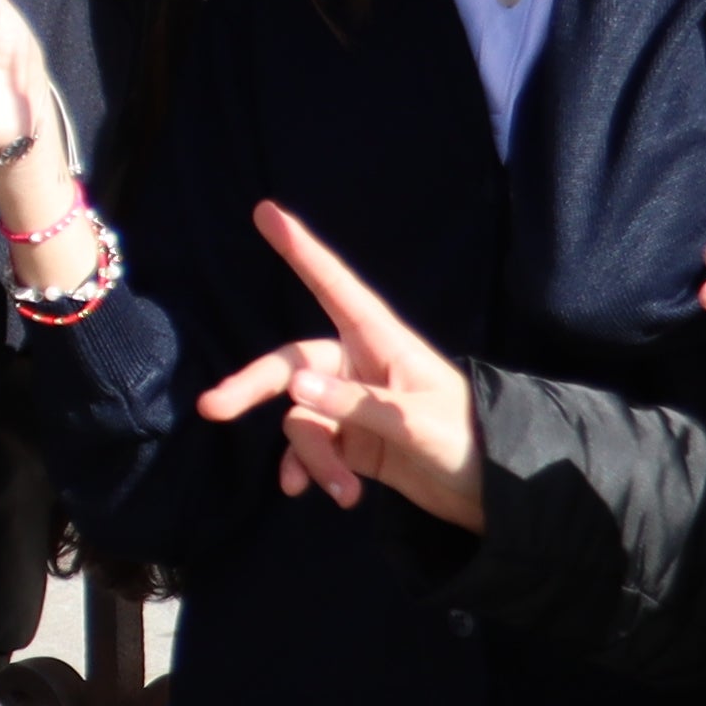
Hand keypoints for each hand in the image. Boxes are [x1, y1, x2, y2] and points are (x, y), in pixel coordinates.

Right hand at [193, 200, 484, 524]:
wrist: (493, 489)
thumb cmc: (466, 437)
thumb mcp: (413, 421)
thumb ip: (354, 405)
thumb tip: (295, 389)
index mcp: (381, 342)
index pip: (334, 286)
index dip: (301, 250)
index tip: (266, 212)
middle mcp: (359, 366)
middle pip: (291, 364)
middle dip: (252, 387)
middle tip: (212, 409)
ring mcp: (352, 405)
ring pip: (302, 418)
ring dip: (312, 457)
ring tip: (340, 490)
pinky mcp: (353, 442)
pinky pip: (313, 448)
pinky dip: (314, 471)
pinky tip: (330, 493)